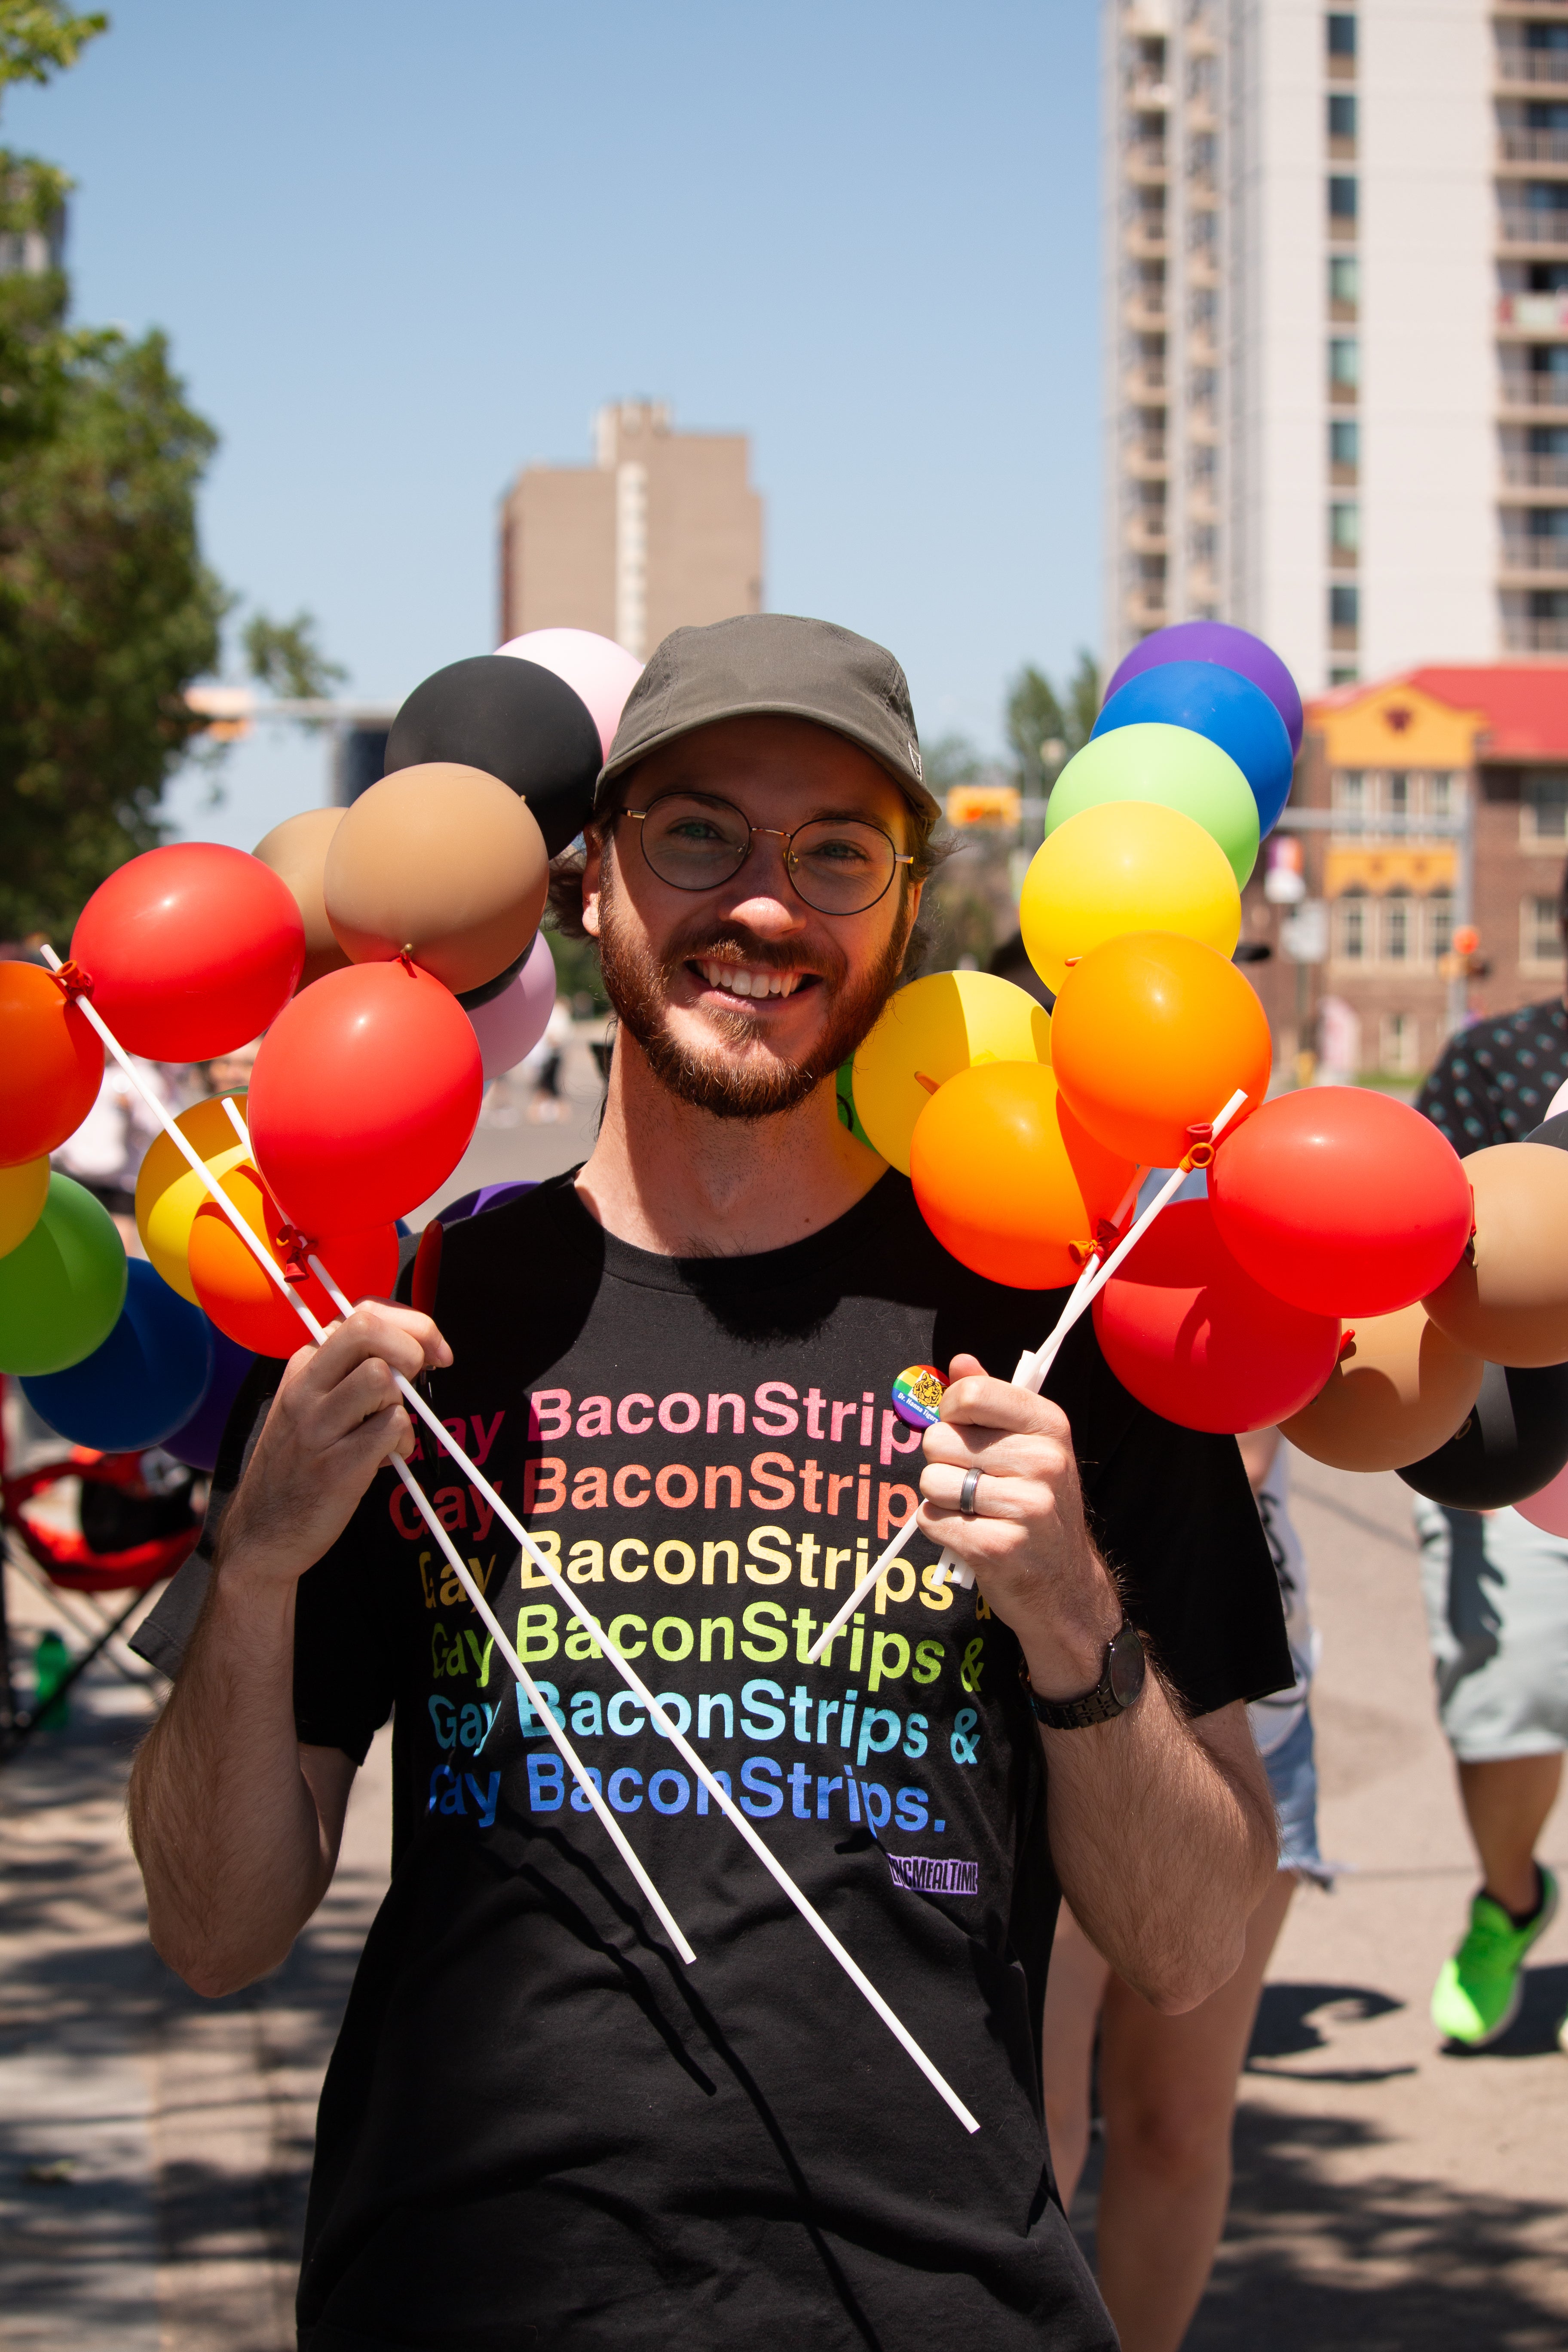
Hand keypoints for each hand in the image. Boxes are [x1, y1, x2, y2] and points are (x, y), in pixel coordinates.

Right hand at [216, 1304, 450, 1588]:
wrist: (263, 1533)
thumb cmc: (300, 1464)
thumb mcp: (313, 1404)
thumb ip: (353, 1372)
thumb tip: (417, 1349)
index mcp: (304, 1365)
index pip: (362, 1312)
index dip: (411, 1323)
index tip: (432, 1349)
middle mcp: (305, 1388)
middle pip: (368, 1329)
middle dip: (412, 1345)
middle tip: (420, 1378)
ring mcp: (317, 1427)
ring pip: (382, 1378)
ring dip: (404, 1403)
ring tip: (390, 1429)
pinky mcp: (336, 1466)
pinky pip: (392, 1429)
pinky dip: (403, 1442)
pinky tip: (388, 1459)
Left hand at [918, 1353, 1122, 1701]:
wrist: (1065, 1586)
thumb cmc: (1036, 1507)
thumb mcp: (1027, 1445)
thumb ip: (990, 1401)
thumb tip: (959, 1361)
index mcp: (1049, 1426)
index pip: (968, 1395)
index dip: (949, 1413)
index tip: (962, 1430)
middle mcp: (1044, 1461)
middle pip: (939, 1440)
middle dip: (943, 1463)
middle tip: (975, 1484)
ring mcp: (1025, 1507)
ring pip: (931, 1482)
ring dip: (941, 1499)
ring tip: (974, 1511)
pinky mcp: (998, 1547)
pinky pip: (931, 1520)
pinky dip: (940, 1529)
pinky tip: (971, 1535)